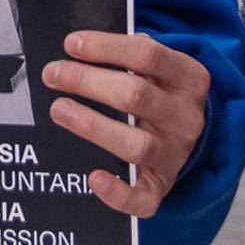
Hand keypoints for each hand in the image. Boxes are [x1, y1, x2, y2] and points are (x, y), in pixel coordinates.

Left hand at [42, 32, 209, 218]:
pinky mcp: (162, 186)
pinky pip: (143, 199)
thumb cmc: (162, 93)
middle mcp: (186, 118)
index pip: (148, 56)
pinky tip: (94, 178)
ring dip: (92, 125)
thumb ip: (131, 55)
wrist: (191, 134)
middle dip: (87, 82)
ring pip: (135, 144)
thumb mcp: (160, 68)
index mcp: (189, 80)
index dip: (106, 48)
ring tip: (59, 109)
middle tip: (54, 74)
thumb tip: (83, 48)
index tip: (72, 44)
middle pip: (136, 96)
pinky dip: (117, 193)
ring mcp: (175, 155)